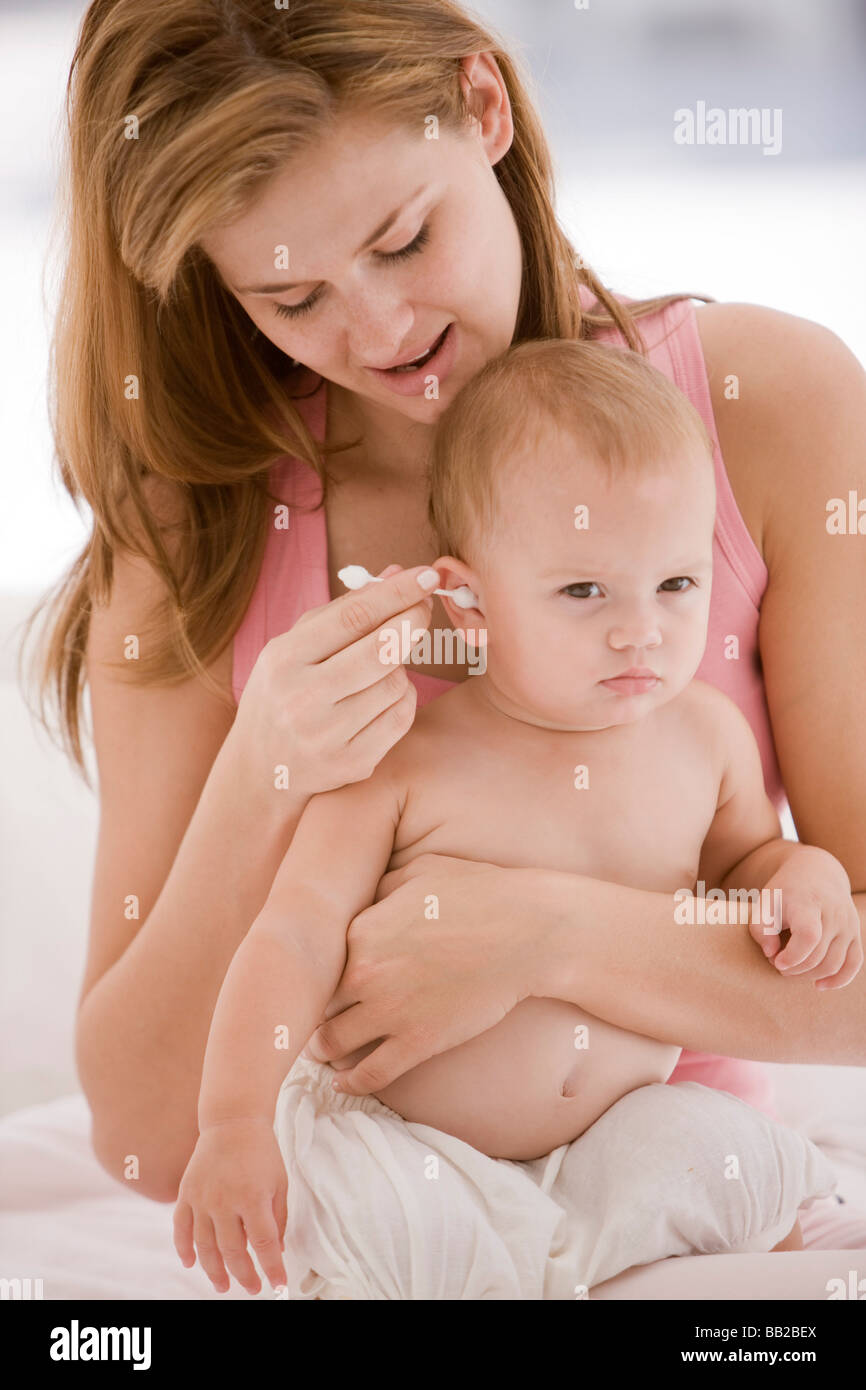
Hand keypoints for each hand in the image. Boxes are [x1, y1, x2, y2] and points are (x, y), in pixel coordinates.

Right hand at [173, 1118, 287, 1294]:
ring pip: (205, 1246)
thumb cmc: (261, 1153)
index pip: (263, 1244)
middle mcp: (224, 1201)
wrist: (233, 1122)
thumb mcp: (279, 1183)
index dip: (272, 1268)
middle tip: (252, 1288)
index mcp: (253, 1197)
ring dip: (214, 1271)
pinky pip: (181, 1228)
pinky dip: (183, 1249)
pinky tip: (190, 1264)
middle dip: (244, 1275)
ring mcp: (202, 1198)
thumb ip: (278, 1218)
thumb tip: (275, 1250)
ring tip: (223, 1286)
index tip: (279, 1285)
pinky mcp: (187, 1193)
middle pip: (232, 1251)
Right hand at [231, 564, 438, 799]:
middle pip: (381, 649)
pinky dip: (402, 699)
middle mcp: (302, 698)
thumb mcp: (297, 646)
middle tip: (423, 608)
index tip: (427, 575)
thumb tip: (397, 573)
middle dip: (413, 621)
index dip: (397, 593)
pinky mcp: (352, 764)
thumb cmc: (284, 692)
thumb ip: (345, 610)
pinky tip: (383, 697)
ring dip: (401, 668)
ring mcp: (327, 736)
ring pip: (396, 684)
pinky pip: (401, 718)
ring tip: (382, 668)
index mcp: (284, 659)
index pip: (353, 616)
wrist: (261, 766)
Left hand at [303, 855, 543, 1094]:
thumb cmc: (480, 893)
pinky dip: (350, 1082)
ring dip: (322, 1050)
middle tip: (309, 1020)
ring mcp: (390, 1011)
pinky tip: (343, 1083)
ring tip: (322, 1052)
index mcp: (359, 931)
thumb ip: (382, 885)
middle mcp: (364, 974)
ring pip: (332, 1043)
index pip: (316, 962)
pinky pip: (370, 1073)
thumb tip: (365, 897)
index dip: (312, 973)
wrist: (526, 933)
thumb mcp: (421, 871)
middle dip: (312, 1012)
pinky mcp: (418, 1042)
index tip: (311, 981)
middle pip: (317, 1003)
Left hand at [750, 848, 861, 988]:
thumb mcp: (765, 902)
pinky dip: (839, 979)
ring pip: (834, 964)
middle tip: (778, 963)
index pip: (809, 936)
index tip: (775, 960)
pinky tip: (819, 986)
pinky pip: (854, 964)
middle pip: (819, 955)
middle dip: (795, 968)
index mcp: (809, 903)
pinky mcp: (855, 934)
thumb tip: (771, 954)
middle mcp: (834, 914)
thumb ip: (761, 928)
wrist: (817, 871)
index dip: (792, 956)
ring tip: (792, 969)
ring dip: (810, 976)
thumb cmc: (786, 891)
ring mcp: (848, 925)